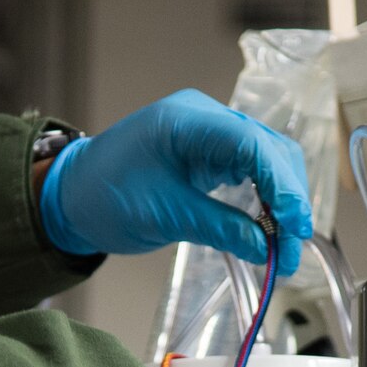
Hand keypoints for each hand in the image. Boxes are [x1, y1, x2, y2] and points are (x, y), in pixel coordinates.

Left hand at [38, 90, 312, 276]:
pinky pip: (251, 168)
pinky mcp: (210, 151)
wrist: (72, 194)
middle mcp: (205, 118)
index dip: (282, 186)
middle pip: (269, 149)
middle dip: (288, 198)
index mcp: (187, 121)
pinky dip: (265, 198)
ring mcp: (210, 132)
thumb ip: (220, 228)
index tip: (294, 226)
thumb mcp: (163, 216)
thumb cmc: (103, 197)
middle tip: (291, 249)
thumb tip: (267, 248)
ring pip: (267, 159)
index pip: (253, 145)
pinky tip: (268, 228)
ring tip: (283, 247)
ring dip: (281, 200)